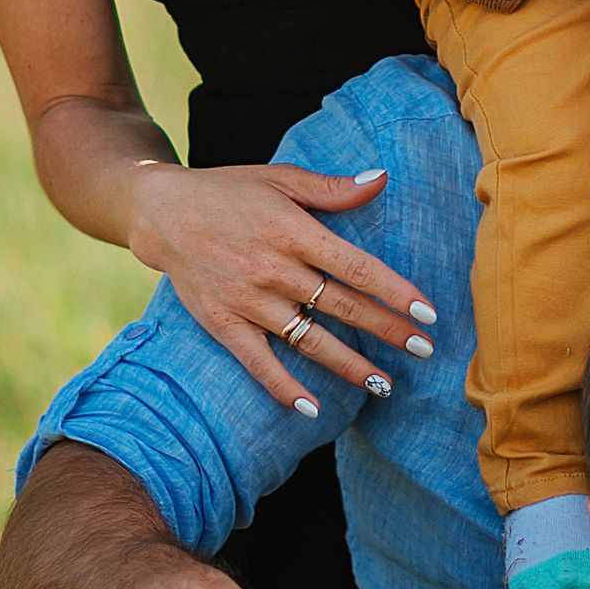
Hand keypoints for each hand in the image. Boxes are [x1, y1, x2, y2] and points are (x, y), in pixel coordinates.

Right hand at [125, 159, 437, 418]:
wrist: (161, 212)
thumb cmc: (230, 191)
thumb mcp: (282, 178)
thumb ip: (332, 189)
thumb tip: (382, 178)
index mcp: (293, 231)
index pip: (357, 268)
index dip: (396, 292)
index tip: (428, 314)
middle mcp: (273, 269)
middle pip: (342, 307)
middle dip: (387, 332)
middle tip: (425, 352)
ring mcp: (247, 301)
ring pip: (309, 340)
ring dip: (349, 365)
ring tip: (385, 384)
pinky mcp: (223, 324)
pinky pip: (258, 363)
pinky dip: (283, 388)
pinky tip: (312, 409)